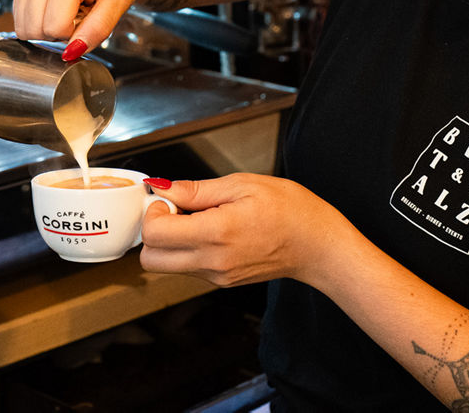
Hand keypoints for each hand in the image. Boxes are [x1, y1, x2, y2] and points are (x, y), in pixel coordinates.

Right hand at [12, 0, 146, 52]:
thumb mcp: (120, 1)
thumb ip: (98, 28)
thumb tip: (72, 52)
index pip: (55, 26)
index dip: (73, 34)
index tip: (88, 19)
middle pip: (36, 29)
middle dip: (59, 33)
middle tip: (80, 15)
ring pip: (24, 26)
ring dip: (47, 27)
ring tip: (69, 10)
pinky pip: (20, 17)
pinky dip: (38, 19)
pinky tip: (56, 6)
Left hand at [139, 173, 351, 287]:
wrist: (319, 246)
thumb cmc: (290, 210)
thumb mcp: (243, 185)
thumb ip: (197, 190)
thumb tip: (163, 188)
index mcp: (216, 233)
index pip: (154, 235)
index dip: (154, 212)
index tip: (169, 198)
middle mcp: (212, 262)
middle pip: (150, 260)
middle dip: (153, 231)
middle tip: (176, 210)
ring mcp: (217, 277)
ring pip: (166, 267)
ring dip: (170, 242)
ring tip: (199, 219)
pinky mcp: (222, 283)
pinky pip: (187, 269)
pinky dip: (187, 250)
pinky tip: (211, 231)